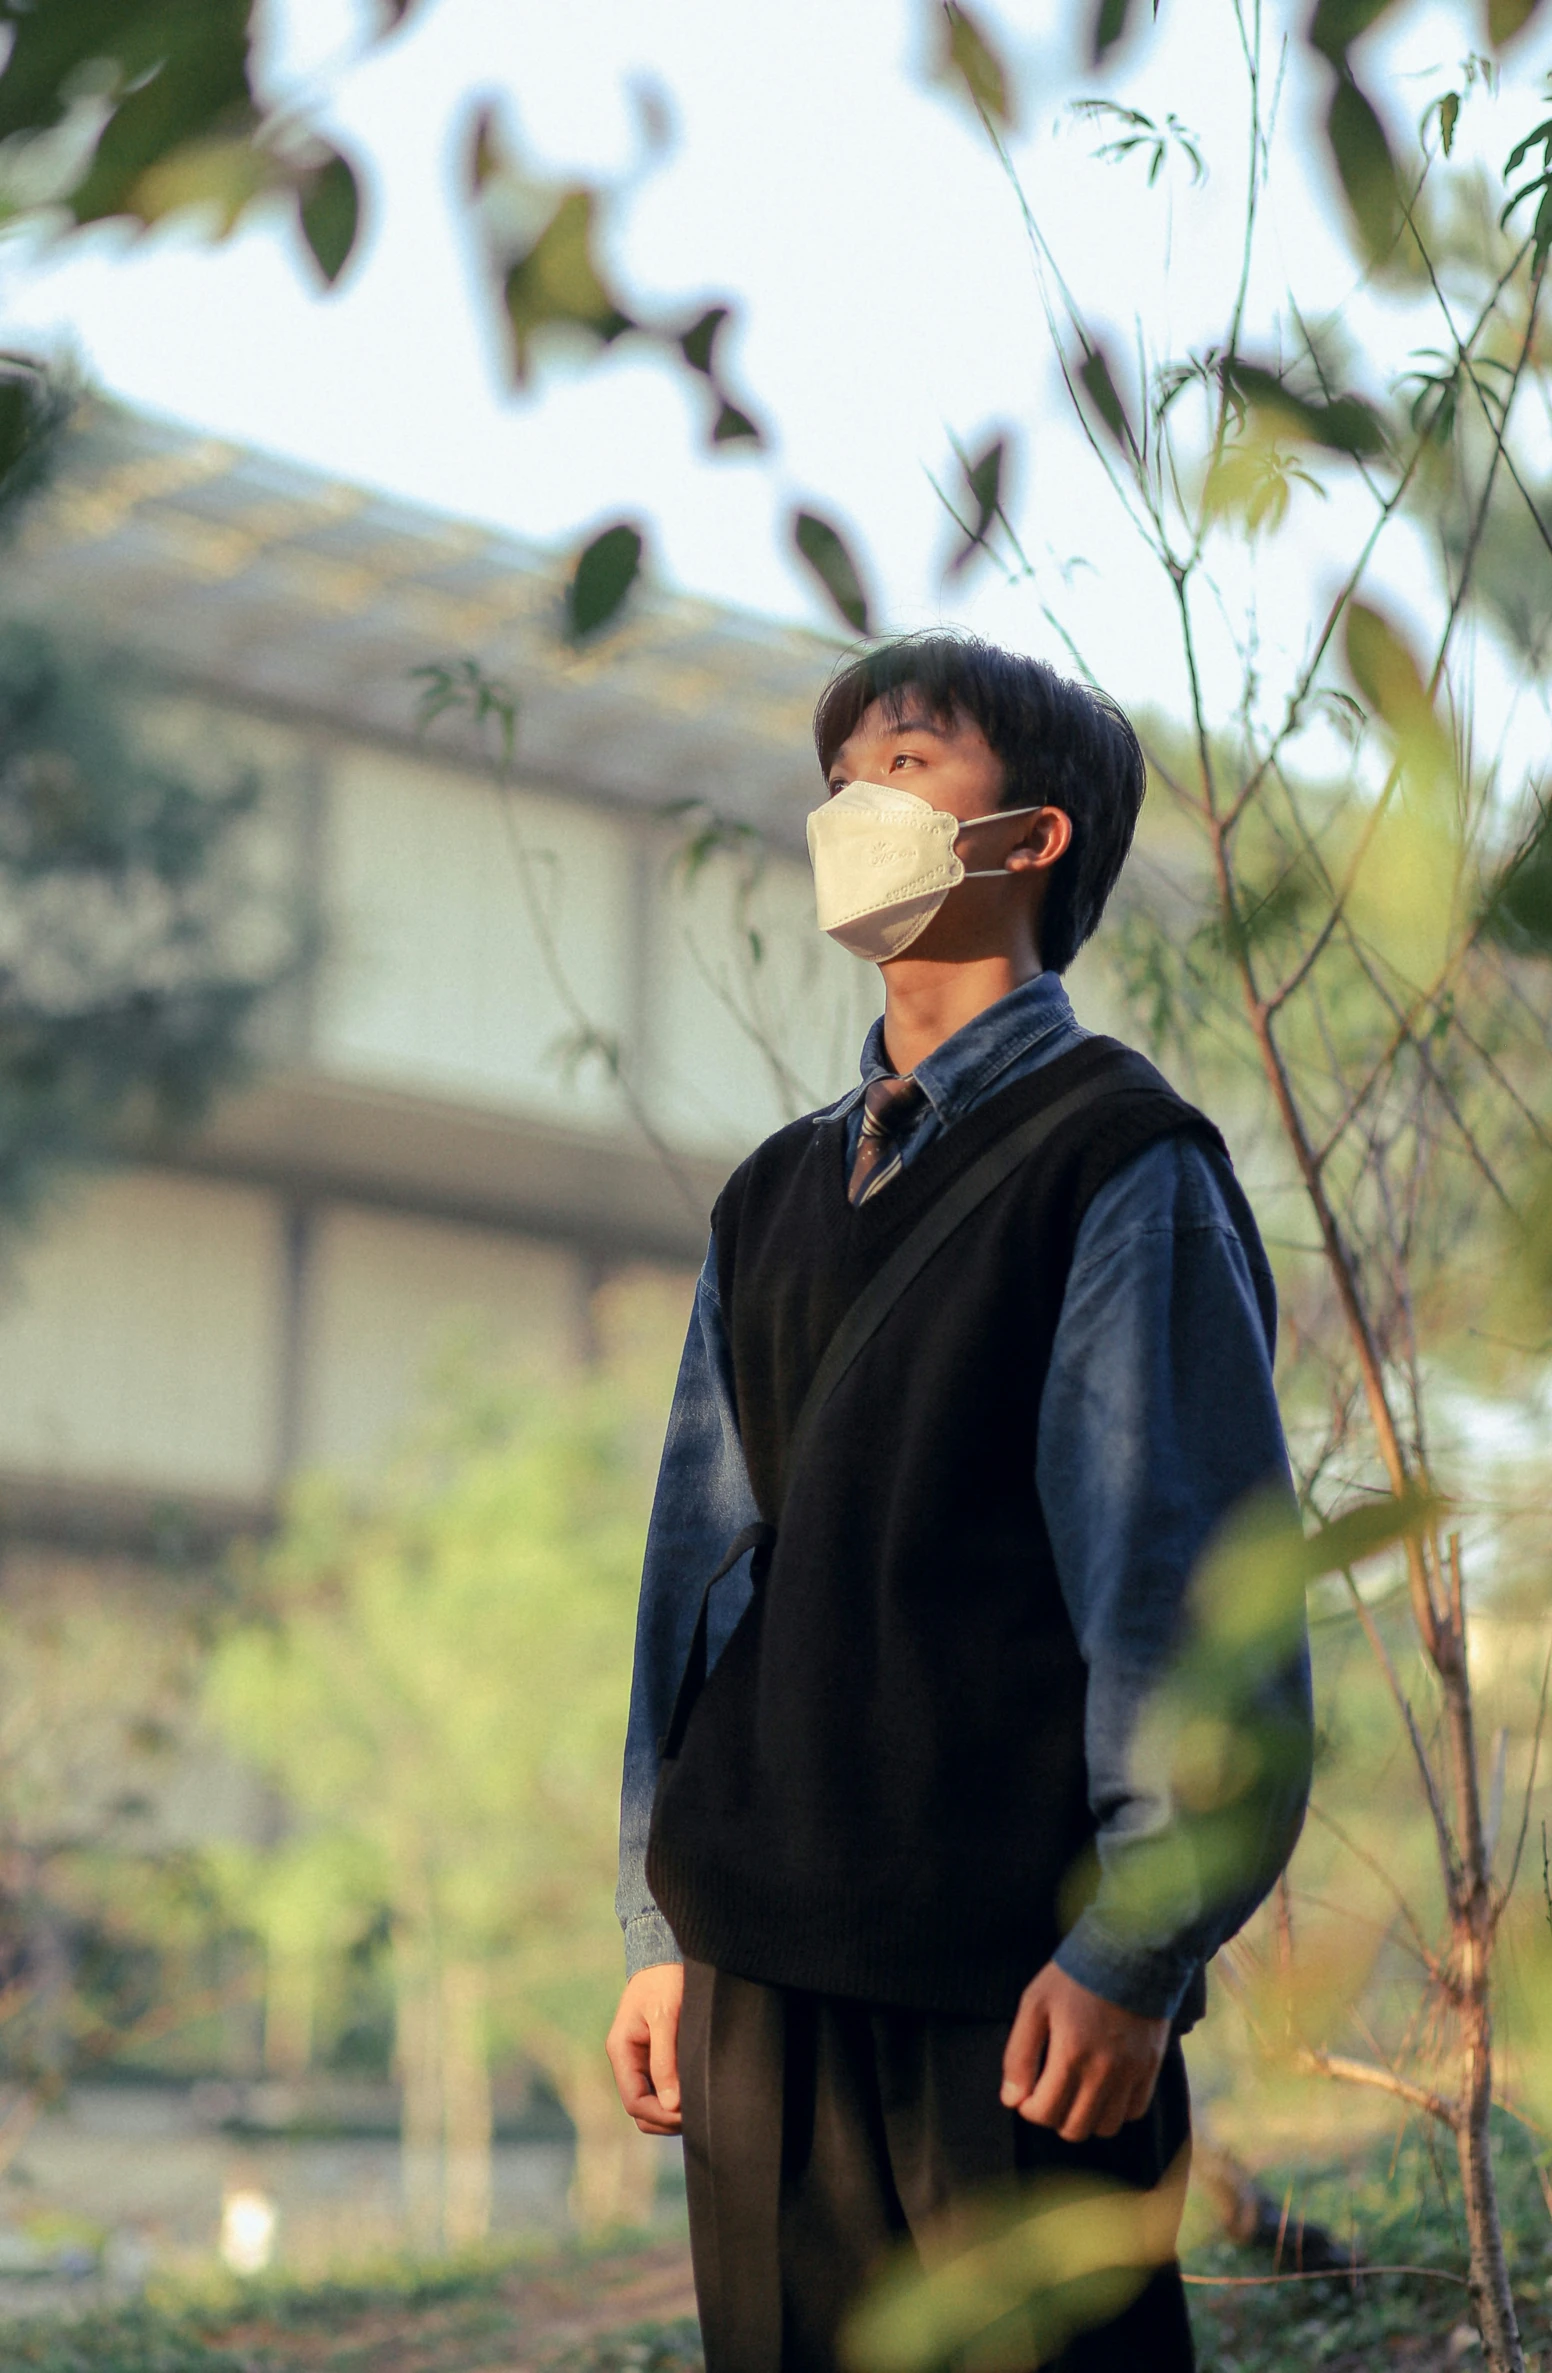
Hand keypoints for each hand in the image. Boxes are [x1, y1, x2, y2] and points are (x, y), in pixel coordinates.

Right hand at [606, 1963, 684, 2134]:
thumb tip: (671, 2105)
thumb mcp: (666, 2016)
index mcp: (622, 2051)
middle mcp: (627, 2060)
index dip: (661, 2115)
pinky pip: (662, 2088)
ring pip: (652, 2103)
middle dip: (667, 2119)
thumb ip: (665, 2060)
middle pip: (641, 2110)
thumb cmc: (665, 1979)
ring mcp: (640, 2060)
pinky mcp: (655, 2056)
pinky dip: (677, 2097)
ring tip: (701, 2103)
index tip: (689, 2113)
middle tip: (699, 2112)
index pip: (635, 2102)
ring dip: (672, 2110)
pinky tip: (697, 2091)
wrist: (667, 1953)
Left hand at [1001, 1961, 1167, 2142]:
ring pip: (1106, 2127)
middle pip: (1075, 2129)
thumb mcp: (1034, 2004)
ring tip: (1077, 2092)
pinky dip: (1117, 2109)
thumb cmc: (1074, 1975)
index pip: (1046, 2113)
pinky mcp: (1151, 2067)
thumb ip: (1019, 2054)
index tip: (1028, 2094)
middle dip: (1055, 2116)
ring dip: (1087, 2117)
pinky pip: (1135, 2111)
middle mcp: (1103, 2071)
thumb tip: (1011, 2100)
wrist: (1129, 1950)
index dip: (1029, 2109)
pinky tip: (1105, 2087)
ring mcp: (1131, 2072)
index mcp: (1070, 2055)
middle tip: (1051, 2092)